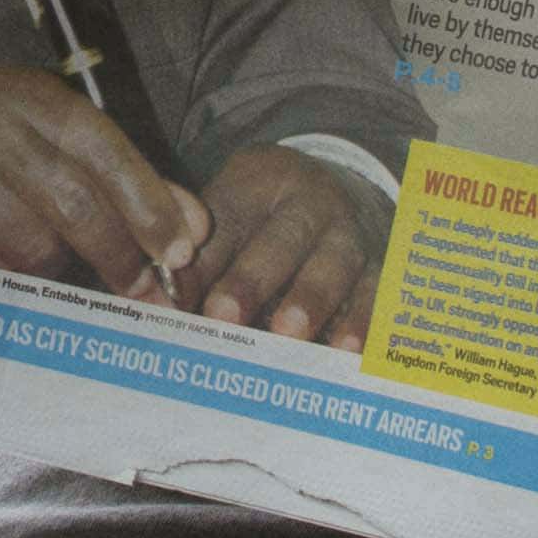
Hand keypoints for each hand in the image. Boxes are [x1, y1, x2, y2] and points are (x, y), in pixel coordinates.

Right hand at [0, 69, 208, 298]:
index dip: (149, 206)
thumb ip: (122, 176)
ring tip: (40, 255)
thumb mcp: (51, 135)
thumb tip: (192, 230)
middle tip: (141, 288)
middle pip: (74, 208)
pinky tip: (3, 269)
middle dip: (119, 256)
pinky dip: (11, 288)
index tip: (181, 252)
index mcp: (24, 97)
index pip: (103, 151)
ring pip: (35, 254)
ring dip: (56, 271)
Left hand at [183, 146, 384, 348]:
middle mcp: (311, 204)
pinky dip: (366, 322)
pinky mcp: (384, 267)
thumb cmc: (270, 218)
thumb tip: (152, 309)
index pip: (228, 222)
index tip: (179, 299)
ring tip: (289, 336)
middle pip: (282, 239)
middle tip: (224, 315)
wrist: (348, 190)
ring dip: (311, 301)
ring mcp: (351, 235)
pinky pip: (380, 294)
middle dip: (252, 278)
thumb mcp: (233, 216)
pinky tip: (350, 351)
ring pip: (334, 265)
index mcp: (261, 185)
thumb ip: (196, 261)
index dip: (204, 262)